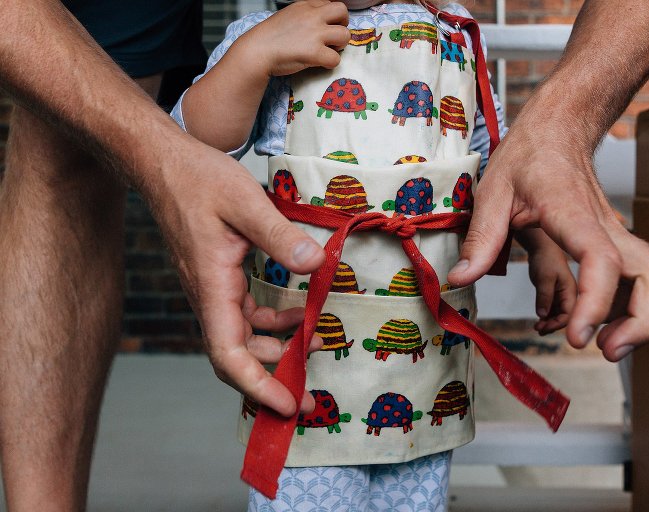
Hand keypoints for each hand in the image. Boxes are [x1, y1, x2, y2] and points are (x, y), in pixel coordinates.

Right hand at [148, 136, 325, 415]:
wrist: (163, 164)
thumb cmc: (196, 180)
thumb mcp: (245, 203)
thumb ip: (280, 236)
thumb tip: (315, 265)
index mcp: (213, 288)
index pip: (229, 355)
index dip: (257, 386)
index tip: (287, 404)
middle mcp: (211, 297)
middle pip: (238, 356)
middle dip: (274, 379)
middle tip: (310, 395)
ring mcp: (214, 290)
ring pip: (245, 337)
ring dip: (278, 349)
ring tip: (316, 346)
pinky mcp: (220, 279)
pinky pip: (247, 315)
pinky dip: (274, 322)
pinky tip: (299, 314)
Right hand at [235, 0, 350, 78]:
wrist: (256, 51)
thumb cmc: (269, 38)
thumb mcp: (288, 16)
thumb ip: (305, 16)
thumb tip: (319, 24)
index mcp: (305, 6)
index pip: (330, 4)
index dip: (331, 18)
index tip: (324, 28)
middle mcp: (312, 16)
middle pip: (342, 12)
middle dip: (343, 25)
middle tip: (333, 38)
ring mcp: (315, 34)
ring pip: (345, 35)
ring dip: (339, 46)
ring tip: (327, 51)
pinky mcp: (315, 53)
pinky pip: (336, 59)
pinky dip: (330, 63)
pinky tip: (319, 63)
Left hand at [448, 124, 648, 361]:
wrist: (559, 128)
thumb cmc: (529, 153)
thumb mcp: (493, 190)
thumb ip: (480, 237)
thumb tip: (461, 279)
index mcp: (572, 212)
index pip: (600, 260)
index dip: (595, 303)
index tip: (580, 337)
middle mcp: (604, 226)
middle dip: (643, 323)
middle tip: (606, 350)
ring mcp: (614, 235)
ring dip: (638, 321)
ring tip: (598, 345)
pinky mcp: (612, 243)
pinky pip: (632, 281)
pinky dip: (619, 309)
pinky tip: (584, 323)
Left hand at [516, 229, 575, 335]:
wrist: (542, 246)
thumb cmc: (545, 257)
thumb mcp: (543, 277)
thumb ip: (544, 296)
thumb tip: (542, 315)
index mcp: (573, 290)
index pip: (571, 315)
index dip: (557, 324)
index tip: (543, 327)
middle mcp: (572, 295)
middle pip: (567, 318)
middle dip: (553, 325)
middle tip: (538, 328)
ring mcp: (565, 295)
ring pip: (561, 316)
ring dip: (549, 323)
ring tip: (537, 326)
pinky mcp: (558, 295)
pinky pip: (556, 310)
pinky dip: (548, 317)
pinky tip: (539, 320)